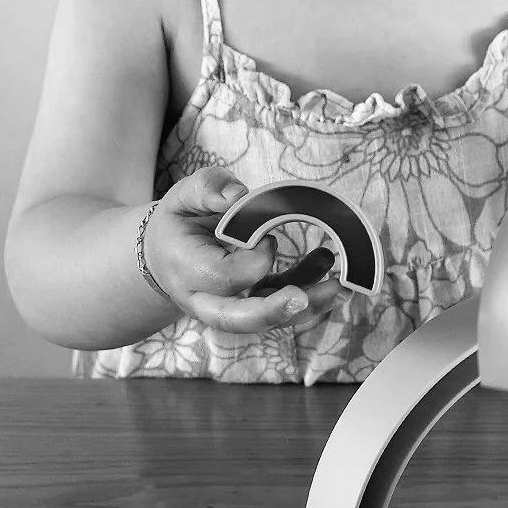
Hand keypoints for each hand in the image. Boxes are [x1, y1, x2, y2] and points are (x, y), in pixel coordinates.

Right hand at [141, 168, 345, 333]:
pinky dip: (310, 292)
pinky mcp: (254, 305)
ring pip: (269, 320)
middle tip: (304, 298)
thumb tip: (238, 195)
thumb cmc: (179, 224)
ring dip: (308, 306)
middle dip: (274, 312)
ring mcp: (232, 308)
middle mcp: (207, 300)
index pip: (224, 277)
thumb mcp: (182, 197)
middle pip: (239, 319)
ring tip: (340, 285)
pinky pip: (283, 305)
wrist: (166, 257)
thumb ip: (207, 188)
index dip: (253, 258)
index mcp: (187, 271)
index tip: (267, 236)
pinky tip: (330, 270)